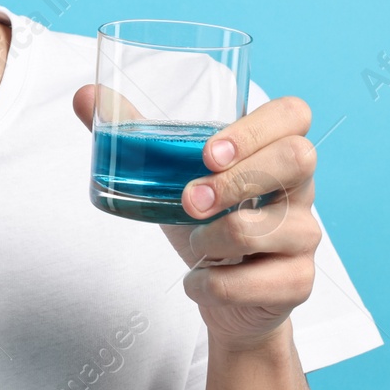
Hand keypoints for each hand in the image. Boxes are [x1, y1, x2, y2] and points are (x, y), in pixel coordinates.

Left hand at [72, 85, 321, 352]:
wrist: (224, 295)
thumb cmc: (202, 222)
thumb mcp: (169, 176)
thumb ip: (132, 133)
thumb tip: (84, 94)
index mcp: (270, 151)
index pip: (293, 114)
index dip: (256, 126)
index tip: (207, 152)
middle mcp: (299, 188)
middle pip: (299, 158)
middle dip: (236, 180)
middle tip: (189, 201)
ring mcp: (305, 235)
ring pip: (277, 228)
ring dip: (216, 239)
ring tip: (194, 244)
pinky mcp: (298, 281)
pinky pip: (260, 281)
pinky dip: (214, 284)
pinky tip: (198, 280)